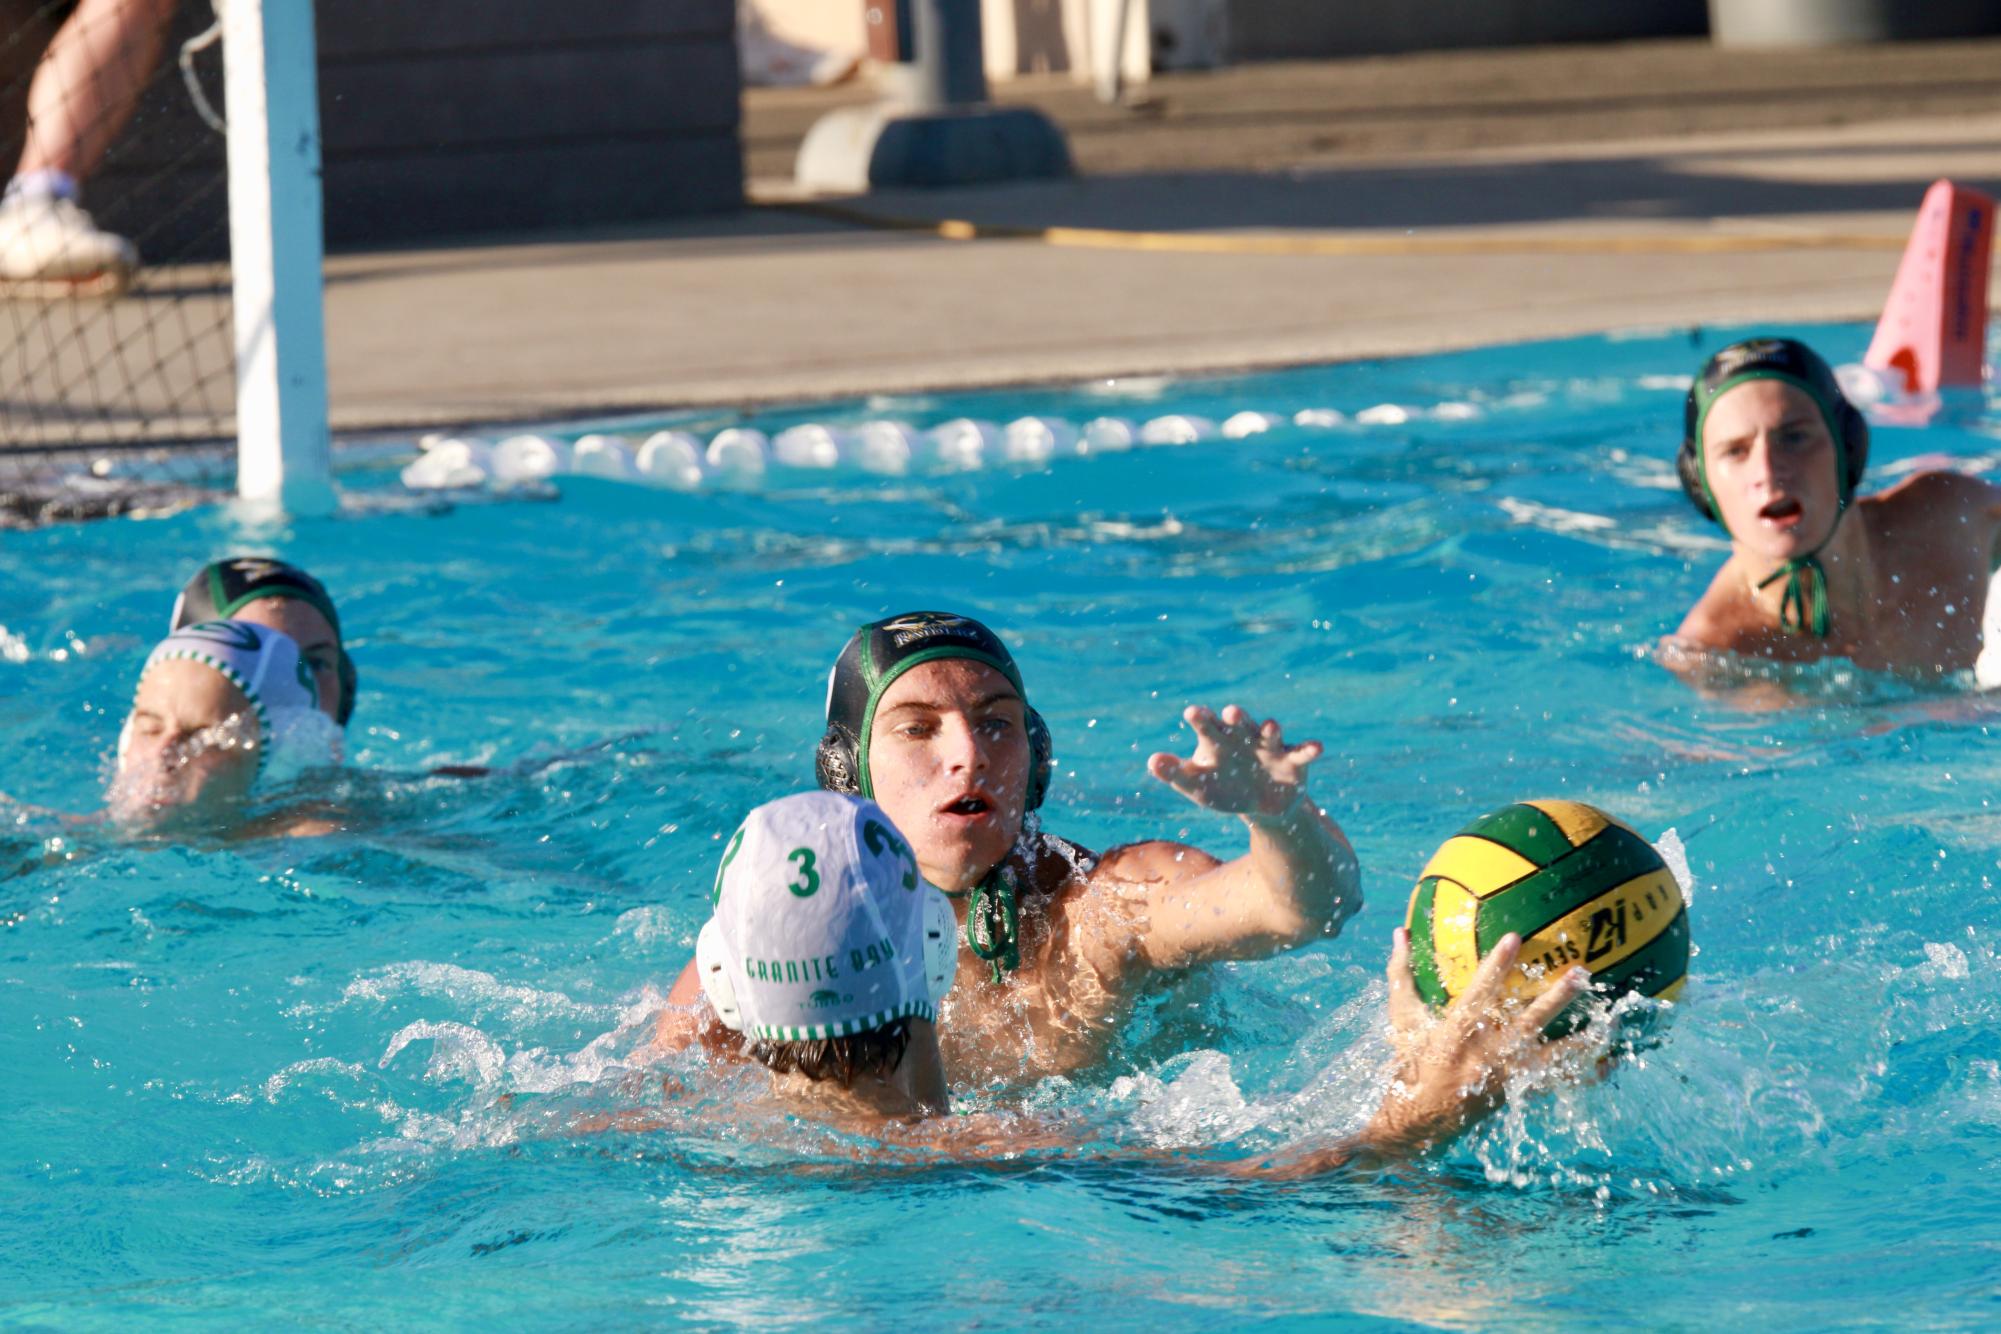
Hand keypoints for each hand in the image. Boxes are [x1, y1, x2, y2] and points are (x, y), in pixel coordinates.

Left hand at [1147, 705, 1321, 821]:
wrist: (1261, 807)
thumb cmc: (1223, 788)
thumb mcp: (1197, 785)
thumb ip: (1175, 773)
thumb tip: (1152, 761)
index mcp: (1218, 740)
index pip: (1207, 726)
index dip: (1201, 719)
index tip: (1192, 713)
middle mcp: (1244, 736)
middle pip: (1239, 724)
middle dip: (1236, 718)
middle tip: (1229, 712)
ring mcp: (1270, 747)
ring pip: (1270, 734)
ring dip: (1271, 729)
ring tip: (1270, 726)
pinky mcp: (1294, 760)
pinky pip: (1303, 752)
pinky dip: (1310, 749)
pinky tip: (1317, 747)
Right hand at [1363, 928, 1595, 1153]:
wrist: (1419, 1121)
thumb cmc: (1410, 1062)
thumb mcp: (1402, 1020)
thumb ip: (1402, 975)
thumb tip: (1399, 932)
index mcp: (1455, 1036)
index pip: (1478, 995)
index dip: (1496, 967)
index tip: (1515, 938)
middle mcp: (1485, 1057)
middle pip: (1528, 1025)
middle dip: (1556, 1000)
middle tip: (1580, 973)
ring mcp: (1505, 1077)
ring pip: (1551, 1058)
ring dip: (1581, 1041)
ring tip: (1609, 1025)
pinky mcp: (1517, 1092)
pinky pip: (1556, 1083)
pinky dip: (1584, 1073)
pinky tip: (1612, 1061)